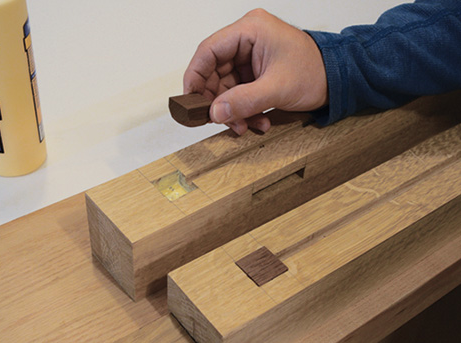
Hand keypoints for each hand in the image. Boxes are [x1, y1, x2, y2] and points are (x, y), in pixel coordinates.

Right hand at [184, 8, 327, 134]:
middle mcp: (247, 40)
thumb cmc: (316, 71)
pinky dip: (244, 110)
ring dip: (234, 110)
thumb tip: (215, 113)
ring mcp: (250, 57)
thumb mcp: (277, 88)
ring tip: (246, 125)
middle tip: (223, 121)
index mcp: (250, 30)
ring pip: (225, 87)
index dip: (195, 77)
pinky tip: (256, 121)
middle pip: (214, 72)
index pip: (208, 51)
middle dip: (219, 101)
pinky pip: (238, 93)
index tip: (190, 101)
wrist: (338, 79)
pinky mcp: (255, 72)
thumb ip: (244, 101)